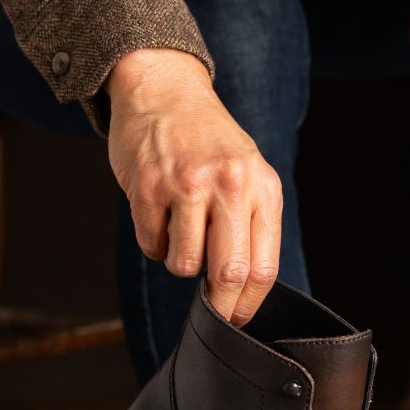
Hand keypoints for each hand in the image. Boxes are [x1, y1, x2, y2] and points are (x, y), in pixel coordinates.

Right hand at [106, 49, 282, 325]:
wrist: (166, 90)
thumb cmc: (212, 143)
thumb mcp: (250, 176)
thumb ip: (253, 227)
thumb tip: (246, 292)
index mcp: (262, 189)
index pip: (263, 267)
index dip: (249, 304)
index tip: (239, 319)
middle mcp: (229, 185)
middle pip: (229, 273)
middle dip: (220, 306)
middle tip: (214, 314)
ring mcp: (186, 185)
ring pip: (184, 265)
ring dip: (181, 264)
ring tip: (183, 232)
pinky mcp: (147, 187)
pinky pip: (150, 245)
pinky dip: (154, 242)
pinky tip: (161, 213)